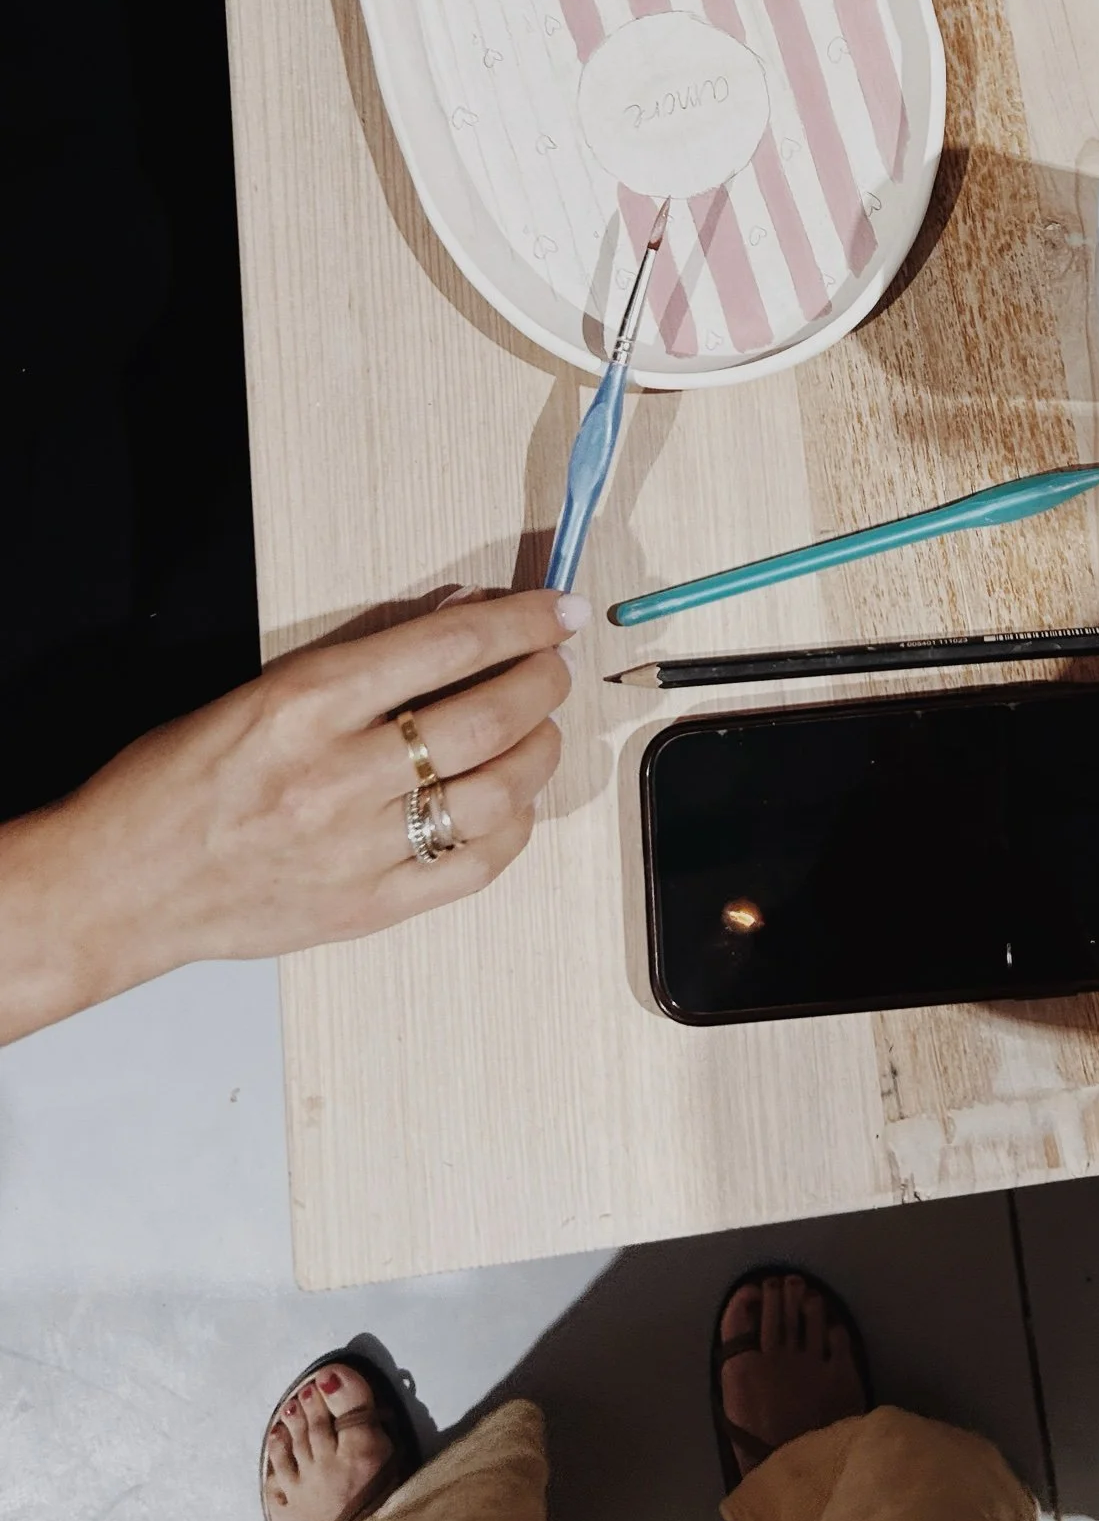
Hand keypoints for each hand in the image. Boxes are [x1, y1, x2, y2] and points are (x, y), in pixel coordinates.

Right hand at [0, 589, 584, 1043]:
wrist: (119, 885)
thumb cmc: (180, 778)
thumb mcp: (263, 687)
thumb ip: (367, 655)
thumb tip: (464, 616)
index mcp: (305, 704)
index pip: (449, 647)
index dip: (521, 622)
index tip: (557, 612)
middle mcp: (337, 776)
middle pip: (488, 718)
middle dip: (543, 681)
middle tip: (552, 667)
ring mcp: (355, 849)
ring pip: (498, 793)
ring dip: (539, 752)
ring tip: (539, 731)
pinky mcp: (367, 908)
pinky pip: (475, 865)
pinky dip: (513, 827)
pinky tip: (510, 802)